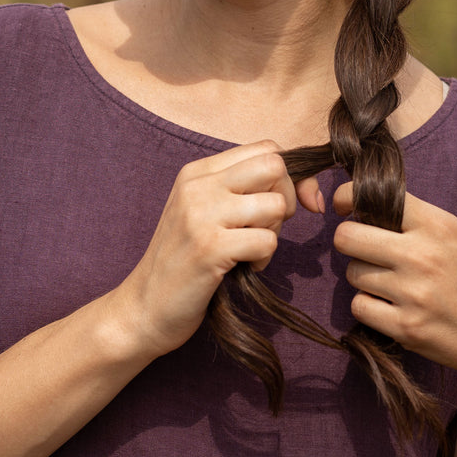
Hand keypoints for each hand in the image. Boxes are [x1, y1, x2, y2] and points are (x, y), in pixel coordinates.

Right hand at [119, 140, 298, 357]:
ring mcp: (201, 215)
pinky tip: (242, 268)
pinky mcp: (209, 248)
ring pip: (275, 205)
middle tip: (265, 226)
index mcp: (197, 172)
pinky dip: (263, 259)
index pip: (267, 149)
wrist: (143, 307)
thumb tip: (312, 192)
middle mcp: (197, 186)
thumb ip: (247, 192)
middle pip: (275, 166)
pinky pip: (267, 241)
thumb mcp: (207, 213)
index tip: (280, 207)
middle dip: (285, 198)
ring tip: (249, 250)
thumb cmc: (185, 261)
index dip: (288, 177)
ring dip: (272, 233)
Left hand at [332, 182, 456, 395]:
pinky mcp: (406, 327)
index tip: (344, 208)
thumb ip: (414, 220)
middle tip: (366, 252)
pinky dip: (370, 308)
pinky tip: (393, 308)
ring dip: (365, 279)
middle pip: (347, 237)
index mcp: (436, 225)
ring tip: (393, 285)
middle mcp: (422, 255)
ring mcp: (413, 293)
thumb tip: (361, 207)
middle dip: (351, 243)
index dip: (346, 198)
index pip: (368, 196)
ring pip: (353, 273)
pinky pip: (359, 306)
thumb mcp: (456, 235)